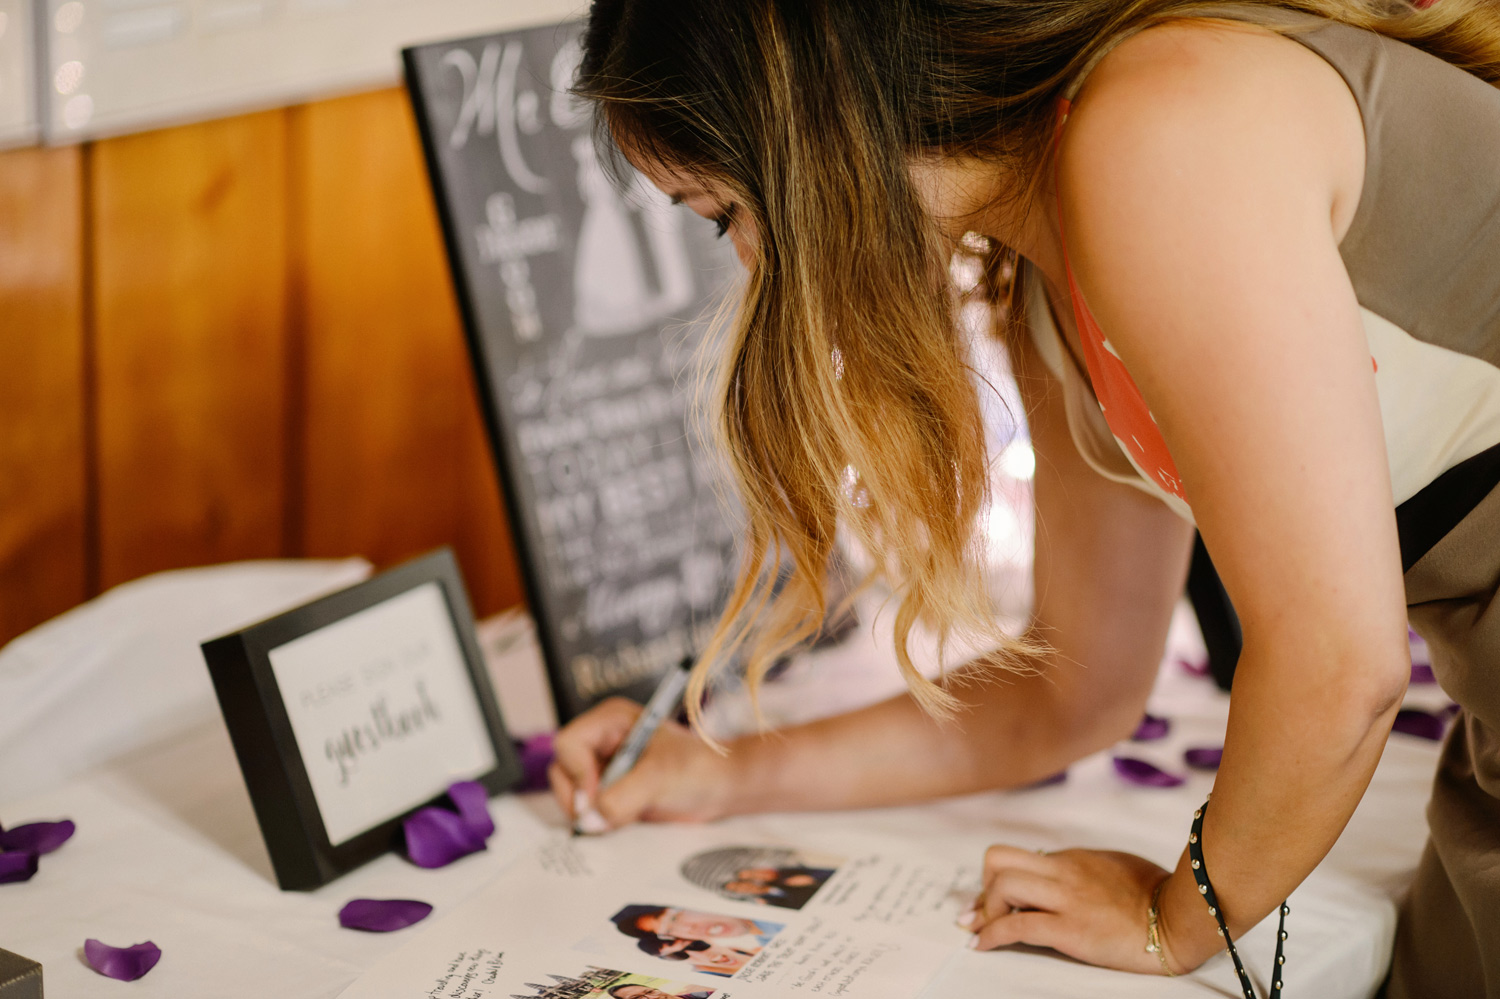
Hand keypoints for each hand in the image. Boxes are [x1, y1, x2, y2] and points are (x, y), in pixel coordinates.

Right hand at [548, 697, 737, 830]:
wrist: (720, 787)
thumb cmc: (698, 767)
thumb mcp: (661, 777)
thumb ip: (624, 795)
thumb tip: (591, 820)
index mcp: (611, 720)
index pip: (569, 744)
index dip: (577, 774)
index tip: (595, 801)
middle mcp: (602, 741)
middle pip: (563, 770)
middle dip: (578, 799)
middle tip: (602, 820)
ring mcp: (604, 768)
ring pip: (571, 794)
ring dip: (588, 813)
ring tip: (617, 820)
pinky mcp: (610, 792)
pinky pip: (587, 810)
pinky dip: (597, 822)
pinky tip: (619, 824)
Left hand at [961, 845, 1178, 973]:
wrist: (1179, 919)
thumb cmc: (1156, 894)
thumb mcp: (1114, 865)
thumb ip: (1084, 867)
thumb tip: (1061, 873)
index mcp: (1073, 858)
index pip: (1019, 858)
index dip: (998, 879)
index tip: (990, 899)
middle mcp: (1062, 872)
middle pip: (998, 860)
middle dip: (984, 887)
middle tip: (983, 913)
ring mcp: (1064, 898)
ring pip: (1002, 886)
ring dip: (986, 911)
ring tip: (984, 931)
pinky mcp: (1068, 929)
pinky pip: (1015, 926)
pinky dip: (990, 936)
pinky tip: (982, 946)